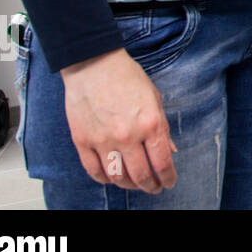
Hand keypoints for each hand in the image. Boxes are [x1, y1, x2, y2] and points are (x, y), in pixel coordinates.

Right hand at [60, 48, 176, 193]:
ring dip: (129, 185)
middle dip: (151, 186)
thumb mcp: (154, 98)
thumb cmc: (127, 77)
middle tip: (154, 187)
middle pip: (141, 175)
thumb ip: (162, 127)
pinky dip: (105, 179)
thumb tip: (169, 151)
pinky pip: (94, 170)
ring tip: (135, 183)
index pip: (162, 163)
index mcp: (150, 123)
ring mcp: (103, 140)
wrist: (93, 63)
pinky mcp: (82, 141)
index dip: (168, 177)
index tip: (169, 182)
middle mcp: (127, 136)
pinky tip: (112, 177)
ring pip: (117, 177)